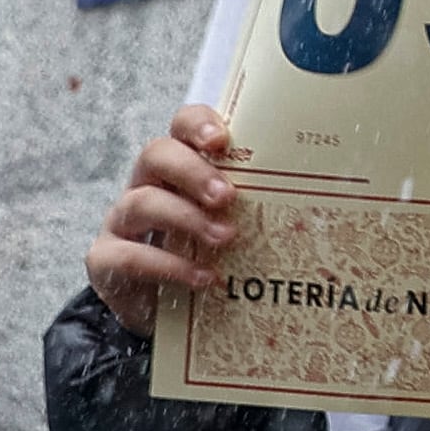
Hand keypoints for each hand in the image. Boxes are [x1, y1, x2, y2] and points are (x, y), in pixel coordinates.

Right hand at [88, 104, 238, 333]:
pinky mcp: (105, 259)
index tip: (222, 140)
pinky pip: (129, 255)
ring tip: (226, 238)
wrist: (162, 306)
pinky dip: (169, 267)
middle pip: (156, 154)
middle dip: (194, 171)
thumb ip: (256, 201)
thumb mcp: (232, 220)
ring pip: (142, 202)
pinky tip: (204, 277)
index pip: (180, 125)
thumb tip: (324, 191)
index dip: (198, 124)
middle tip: (228, 196)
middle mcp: (146, 184)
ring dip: (187, 218)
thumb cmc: (207, 250)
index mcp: (179, 165)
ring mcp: (121, 220)